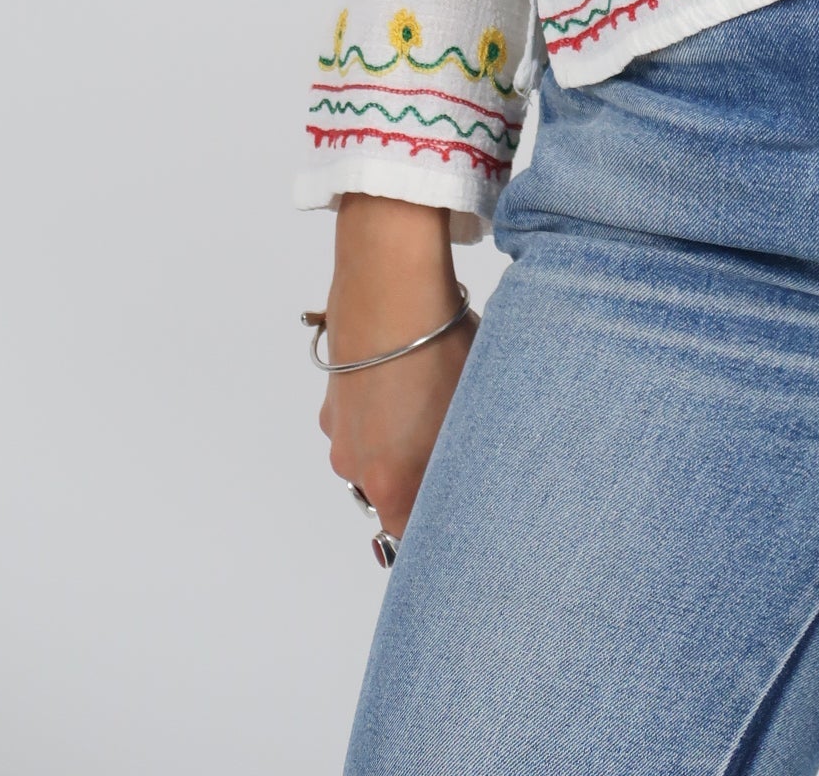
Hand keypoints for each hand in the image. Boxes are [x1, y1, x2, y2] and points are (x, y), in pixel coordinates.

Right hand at [317, 195, 477, 541]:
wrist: (390, 280)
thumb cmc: (441, 345)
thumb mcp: (473, 408)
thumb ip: (472, 461)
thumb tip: (486, 486)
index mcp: (392, 482)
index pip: (412, 537)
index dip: (441, 529)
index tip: (464, 514)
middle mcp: (355, 466)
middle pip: (394, 494)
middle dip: (426, 476)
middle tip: (458, 440)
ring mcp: (338, 429)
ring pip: (377, 452)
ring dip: (403, 438)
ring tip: (435, 394)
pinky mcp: (331, 395)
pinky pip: (362, 418)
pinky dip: (384, 408)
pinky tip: (409, 372)